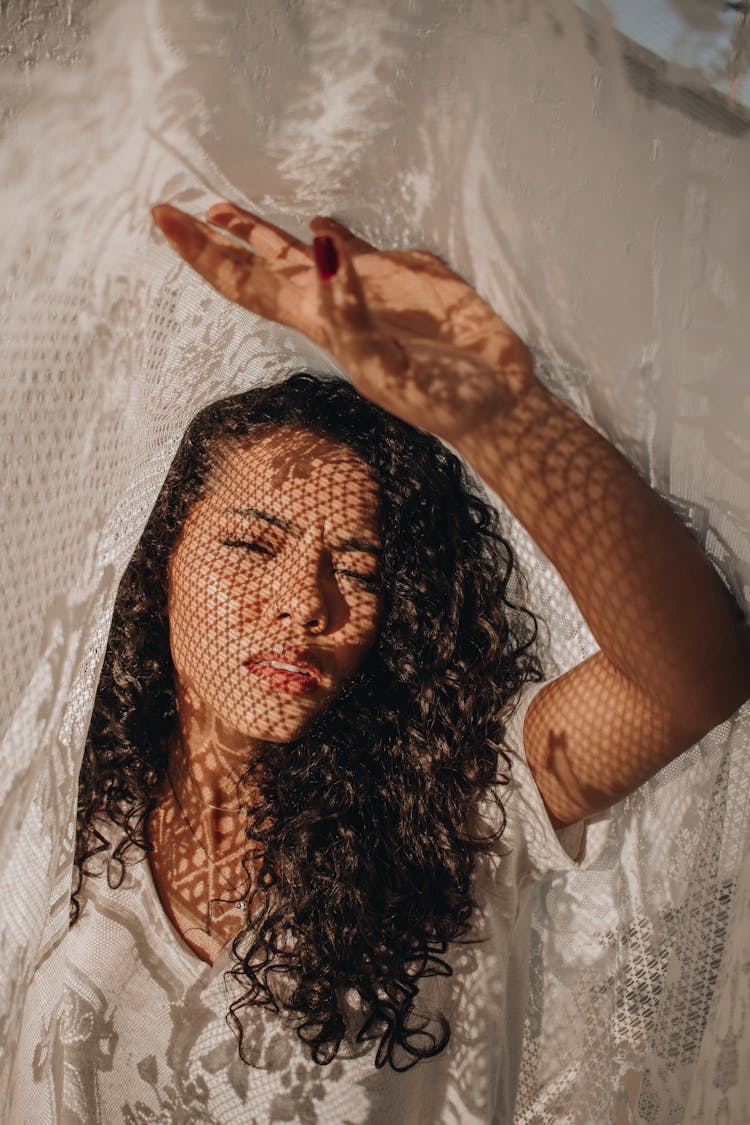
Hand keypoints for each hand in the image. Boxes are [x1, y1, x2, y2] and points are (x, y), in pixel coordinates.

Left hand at [151, 201, 534, 441]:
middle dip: (216, 239)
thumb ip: (351, 311)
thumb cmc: (440, 397)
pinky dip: (332, 237)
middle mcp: (333, 304)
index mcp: (319, 323)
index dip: (203, 251)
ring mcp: (366, 290)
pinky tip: (319, 224)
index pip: (245, 282)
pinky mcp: (404, 280)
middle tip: (176, 209)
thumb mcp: (386, 363)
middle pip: (259, 266)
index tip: (163, 216)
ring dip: (259, 234)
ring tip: (225, 209)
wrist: (494, 404)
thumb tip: (317, 245)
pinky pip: (356, 250)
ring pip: (300, 254)